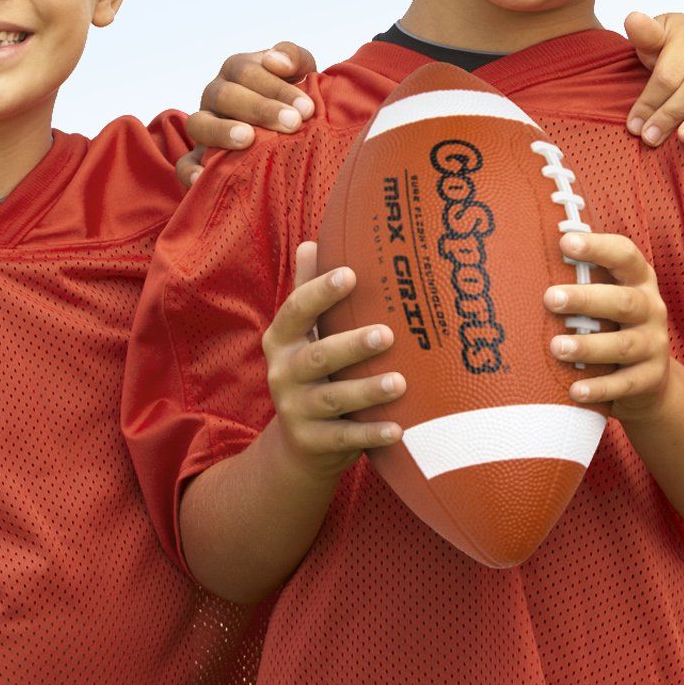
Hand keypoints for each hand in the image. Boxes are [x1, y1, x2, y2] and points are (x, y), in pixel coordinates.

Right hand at [177, 42, 319, 184]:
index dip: (277, 87)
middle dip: (260, 108)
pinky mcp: (197, 158)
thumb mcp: (301, 72)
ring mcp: (203, 125)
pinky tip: (204, 176)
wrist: (285, 131)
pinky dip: (190, 171)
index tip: (306, 108)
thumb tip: (275, 60)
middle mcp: (216, 94)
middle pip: (226, 94)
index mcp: (238, 70)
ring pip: (199, 123)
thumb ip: (295, 58)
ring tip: (248, 139)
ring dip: (222, 130)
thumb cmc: (293, 98)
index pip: (249, 71)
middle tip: (292, 123)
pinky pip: (184, 164)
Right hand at [263, 242, 404, 476]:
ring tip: (401, 382)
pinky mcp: (312, 443)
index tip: (351, 274)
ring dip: (366, 391)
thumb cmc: (314, 368)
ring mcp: (295, 411)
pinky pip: (344, 439)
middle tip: (387, 334)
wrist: (300, 442)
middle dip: (351, 345)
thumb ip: (308, 290)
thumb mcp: (305, 331)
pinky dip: (371, 434)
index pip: (296, 310)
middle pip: (317, 357)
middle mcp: (283, 373)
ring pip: (332, 400)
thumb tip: (311, 242)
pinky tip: (399, 429)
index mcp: (281, 339)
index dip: (320, 291)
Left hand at [545, 231, 672, 422]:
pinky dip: (599, 388)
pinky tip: (574, 391)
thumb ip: (585, 279)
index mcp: (639, 279)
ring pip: (623, 344)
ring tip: (556, 347)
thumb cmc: (614, 325)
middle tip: (550, 298)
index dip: (598, 247)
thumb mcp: (608, 297)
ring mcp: (654, 344)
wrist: (650, 378)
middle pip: (623, 300)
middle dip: (586, 299)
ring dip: (588, 346)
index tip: (565, 243)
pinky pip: (625, 384)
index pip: (624, 255)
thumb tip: (530, 255)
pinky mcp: (651, 378)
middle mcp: (652, 308)